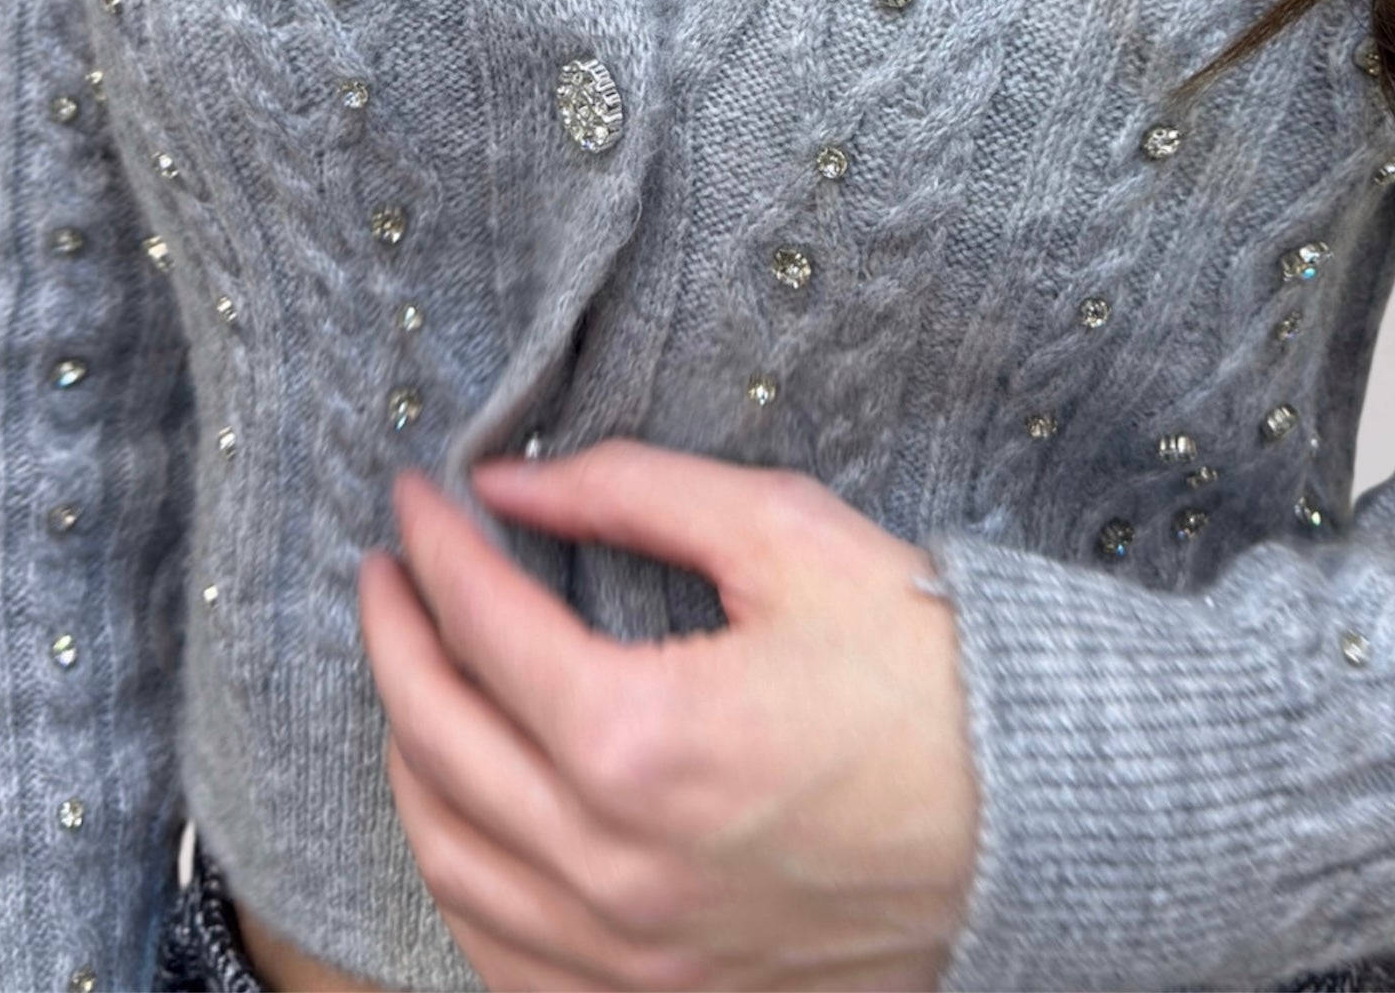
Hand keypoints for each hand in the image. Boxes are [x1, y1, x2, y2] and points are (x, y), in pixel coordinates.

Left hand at [356, 439, 980, 991]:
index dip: (434, 545)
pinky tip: (464, 807)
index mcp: (642, 739)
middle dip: (393, 636)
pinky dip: (459, 872)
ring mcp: (633, 957)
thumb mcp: (785, 535)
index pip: (481, 624)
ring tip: (414, 672)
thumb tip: (509, 483)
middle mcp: (616, 867)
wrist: (1041, 824)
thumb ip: (631, 490)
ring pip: (449, 858)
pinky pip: (502, 952)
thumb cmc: (925, 673)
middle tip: (387, 570)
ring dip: (408, 751)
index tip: (416, 497)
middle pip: (435, 740)